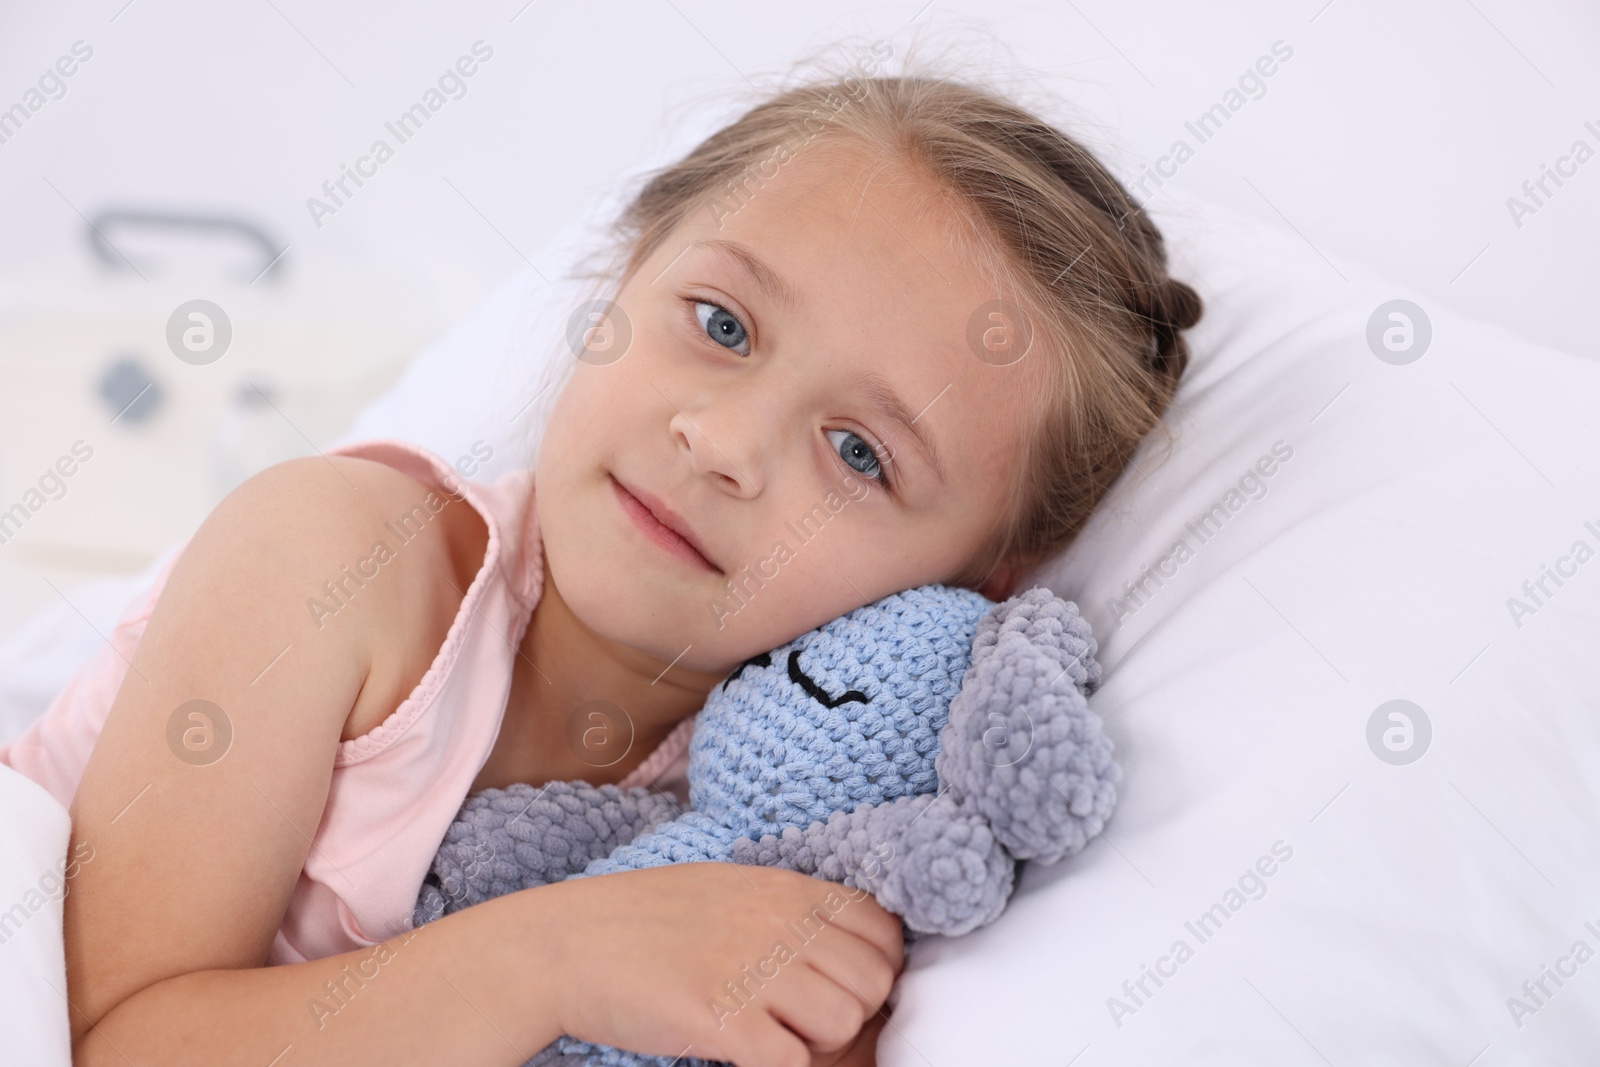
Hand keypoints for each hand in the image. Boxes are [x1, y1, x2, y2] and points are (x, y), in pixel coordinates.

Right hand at [534, 862, 904, 1066]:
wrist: (564, 945)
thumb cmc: (642, 920)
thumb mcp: (726, 889)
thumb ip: (786, 911)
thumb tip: (840, 948)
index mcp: (784, 888)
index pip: (882, 930)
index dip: (873, 970)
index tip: (837, 989)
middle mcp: (778, 921)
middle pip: (872, 983)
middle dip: (850, 1014)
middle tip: (801, 1023)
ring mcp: (751, 967)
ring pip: (842, 1023)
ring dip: (814, 1044)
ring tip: (769, 1037)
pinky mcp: (721, 1017)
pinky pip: (791, 1062)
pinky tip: (742, 1055)